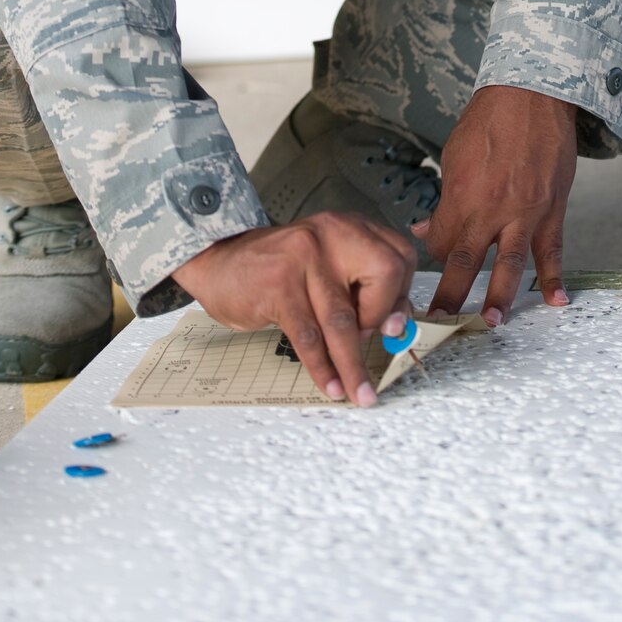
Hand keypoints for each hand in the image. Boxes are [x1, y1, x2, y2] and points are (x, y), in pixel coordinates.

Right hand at [173, 213, 415, 406]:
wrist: (220, 262)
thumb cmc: (279, 270)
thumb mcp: (326, 265)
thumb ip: (359, 286)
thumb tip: (395, 327)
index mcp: (350, 227)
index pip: (399, 256)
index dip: (401, 295)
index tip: (394, 324)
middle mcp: (332, 234)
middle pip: (383, 274)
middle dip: (382, 317)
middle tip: (373, 340)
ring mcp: (305, 257)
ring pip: (342, 318)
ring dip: (354, 364)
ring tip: (361, 393)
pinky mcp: (279, 286)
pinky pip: (309, 336)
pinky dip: (323, 367)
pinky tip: (331, 386)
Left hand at [412, 85, 577, 325]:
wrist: (533, 93)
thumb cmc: (490, 119)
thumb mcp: (454, 155)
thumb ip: (444, 198)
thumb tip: (425, 227)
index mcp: (463, 194)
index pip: (442, 241)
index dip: (434, 256)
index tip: (429, 267)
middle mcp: (492, 208)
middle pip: (467, 260)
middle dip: (453, 294)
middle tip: (442, 322)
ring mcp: (525, 211)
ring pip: (510, 264)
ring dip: (500, 296)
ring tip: (492, 322)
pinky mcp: (553, 208)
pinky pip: (553, 249)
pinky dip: (554, 276)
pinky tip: (557, 300)